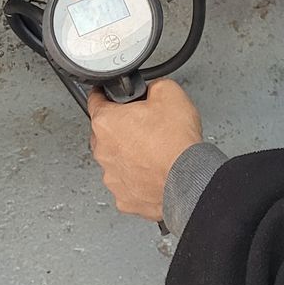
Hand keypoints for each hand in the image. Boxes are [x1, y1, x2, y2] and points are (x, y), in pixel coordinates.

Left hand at [88, 80, 202, 220]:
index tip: (108, 95)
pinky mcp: (125, 198)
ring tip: (154, 151)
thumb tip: (151, 89)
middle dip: (122, 127)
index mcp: (106, 123)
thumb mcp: (168, 91)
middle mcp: (103, 151)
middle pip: (106, 133)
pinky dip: (138, 177)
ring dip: (130, 154)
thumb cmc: (176, 142)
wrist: (189, 178)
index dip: (104, 94)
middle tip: (146, 125)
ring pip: (115, 159)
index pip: (94, 100)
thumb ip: (151, 85)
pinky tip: (154, 170)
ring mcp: (112, 177)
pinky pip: (127, 182)